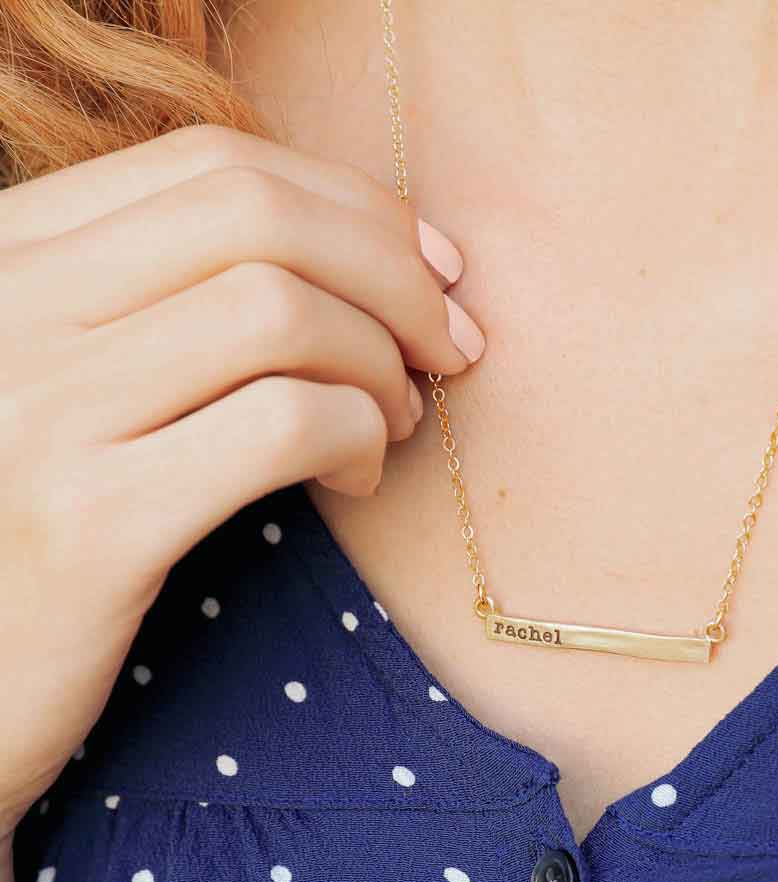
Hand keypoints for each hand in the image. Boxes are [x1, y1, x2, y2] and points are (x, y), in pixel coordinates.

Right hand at [0, 122, 484, 835]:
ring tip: (397, 424)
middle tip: (449, 345)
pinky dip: (358, 437)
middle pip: (259, 218)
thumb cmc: (36, 531)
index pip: (214, 169)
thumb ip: (174, 309)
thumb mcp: (78, 387)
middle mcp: (11, 307)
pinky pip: (282, 424)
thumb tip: (366, 262)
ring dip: (380, 365)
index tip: (433, 268)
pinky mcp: (90, 522)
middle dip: (394, 273)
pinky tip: (357, 480)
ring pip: (280, 312)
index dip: (354, 208)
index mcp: (11, 256)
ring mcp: (40, 410)